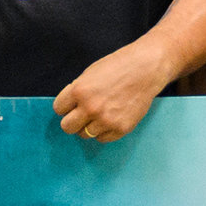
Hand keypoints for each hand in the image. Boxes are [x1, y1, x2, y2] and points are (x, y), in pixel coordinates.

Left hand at [53, 47, 167, 140]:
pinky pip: (102, 138)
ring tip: (101, 114)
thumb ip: (77, 91)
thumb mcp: (89, 74)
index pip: (59, 109)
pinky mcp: (121, 129)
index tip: (73, 104)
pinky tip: (111, 117)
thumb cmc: (118, 67)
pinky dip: (104, 131)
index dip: (66, 106)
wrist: (146, 70)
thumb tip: (68, 108)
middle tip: (82, 114)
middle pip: (67, 127)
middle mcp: (91, 108)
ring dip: (89, 126)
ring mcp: (106, 120)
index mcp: (79, 91)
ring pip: (84, 135)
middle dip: (73, 120)